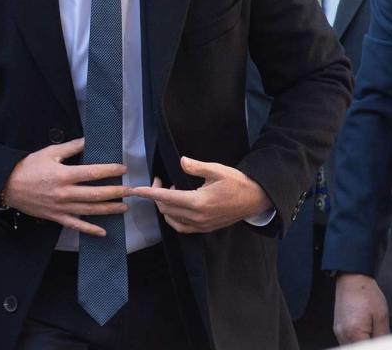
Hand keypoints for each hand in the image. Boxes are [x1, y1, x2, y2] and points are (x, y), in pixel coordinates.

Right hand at [2, 138, 129, 236]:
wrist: (8, 186)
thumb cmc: (28, 167)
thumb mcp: (49, 152)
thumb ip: (71, 147)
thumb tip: (88, 140)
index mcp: (64, 174)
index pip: (93, 173)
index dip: (110, 170)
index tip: (123, 168)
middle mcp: (65, 193)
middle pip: (96, 194)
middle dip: (116, 192)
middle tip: (131, 190)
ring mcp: (61, 207)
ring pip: (90, 210)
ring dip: (109, 209)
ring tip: (124, 207)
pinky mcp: (56, 217)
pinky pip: (76, 225)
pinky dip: (90, 230)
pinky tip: (103, 232)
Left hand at [129, 156, 271, 233]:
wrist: (254, 199)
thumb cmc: (237, 182)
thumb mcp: (217, 170)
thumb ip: (197, 167)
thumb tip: (181, 161)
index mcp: (199, 202)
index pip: (166, 198)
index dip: (149, 193)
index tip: (136, 189)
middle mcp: (198, 217)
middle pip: (166, 209)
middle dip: (157, 195)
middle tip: (160, 180)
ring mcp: (201, 225)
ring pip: (172, 219)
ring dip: (165, 206)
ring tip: (171, 191)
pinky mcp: (205, 229)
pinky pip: (181, 227)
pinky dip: (173, 218)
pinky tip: (176, 205)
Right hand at [333, 273, 389, 344]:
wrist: (352, 278)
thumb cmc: (365, 293)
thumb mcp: (381, 316)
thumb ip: (382, 336)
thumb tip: (384, 346)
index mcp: (354, 333)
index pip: (368, 349)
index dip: (377, 346)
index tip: (381, 340)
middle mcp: (343, 334)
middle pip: (359, 349)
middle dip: (371, 344)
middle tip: (377, 332)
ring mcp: (339, 332)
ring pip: (353, 346)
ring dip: (364, 342)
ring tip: (371, 330)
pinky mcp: (338, 328)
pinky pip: (348, 341)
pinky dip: (357, 340)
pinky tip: (364, 331)